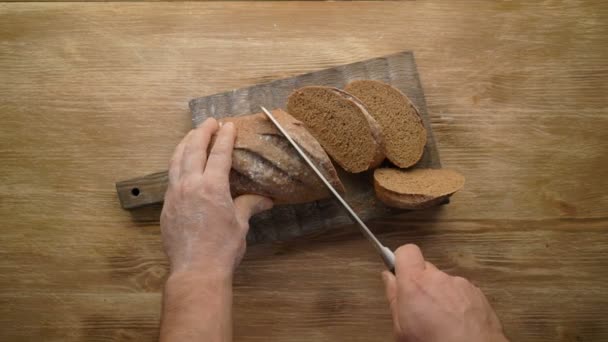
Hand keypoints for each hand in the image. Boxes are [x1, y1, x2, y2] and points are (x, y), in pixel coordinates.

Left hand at [160, 118, 272, 276]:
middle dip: (202, 132)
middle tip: (209, 122)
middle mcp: (190, 185)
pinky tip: (181, 164)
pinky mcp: (167, 207)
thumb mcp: (240, 225)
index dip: (224, 137)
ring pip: (176, 160)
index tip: (228, 125)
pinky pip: (170, 177)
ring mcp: (175, 195)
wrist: (196, 270)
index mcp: (212, 187)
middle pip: (193, 149)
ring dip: (185, 144)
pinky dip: (177, 164)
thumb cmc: (222, 249)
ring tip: (191, 135)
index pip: (219, 154)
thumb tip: (265, 200)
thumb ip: (249, 206)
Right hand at [382, 244, 507, 341]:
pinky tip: (457, 324)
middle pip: (426, 269)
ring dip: (441, 296)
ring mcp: (462, 285)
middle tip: (419, 308)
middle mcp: (440, 279)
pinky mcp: (479, 295)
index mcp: (416, 283)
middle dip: (421, 284)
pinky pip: (462, 292)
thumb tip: (389, 278)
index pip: (406, 251)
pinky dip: (458, 304)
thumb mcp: (401, 329)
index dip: (401, 261)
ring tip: (441, 321)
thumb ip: (394, 298)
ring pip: (444, 282)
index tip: (399, 275)